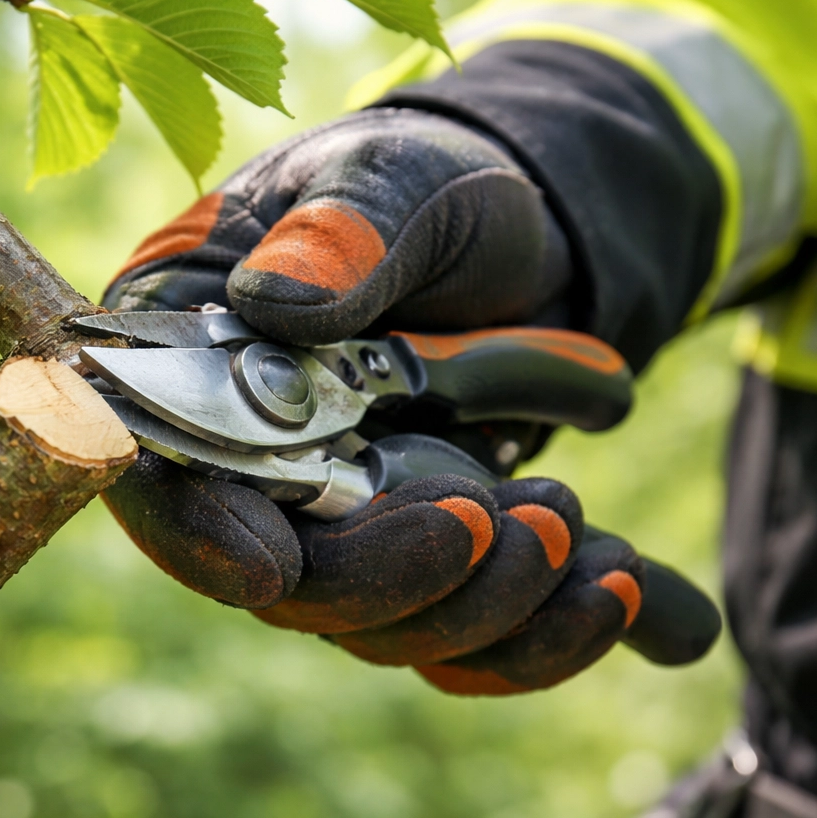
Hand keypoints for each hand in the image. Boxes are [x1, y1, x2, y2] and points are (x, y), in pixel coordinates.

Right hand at [102, 109, 718, 694]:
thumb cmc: (433, 184)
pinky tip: (653, 602)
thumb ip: (344, 234)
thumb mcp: (395, 177)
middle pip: (289, 584)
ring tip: (588, 527)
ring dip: (499, 607)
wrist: (533, 229)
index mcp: (200, 366)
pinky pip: (476, 640)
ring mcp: (345, 524)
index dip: (199, 537)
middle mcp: (256, 467)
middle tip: (522, 516)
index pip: (162, 480)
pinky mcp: (430, 557)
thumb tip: (279, 302)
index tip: (273, 562)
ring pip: (390, 630)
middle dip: (403, 578)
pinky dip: (560, 635)